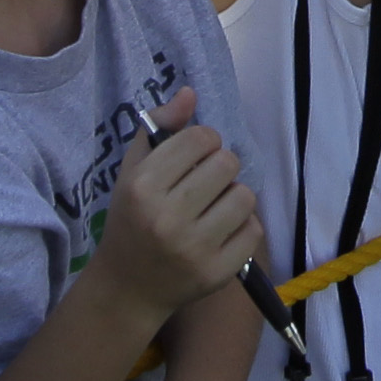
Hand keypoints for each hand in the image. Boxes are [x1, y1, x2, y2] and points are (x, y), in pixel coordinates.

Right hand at [90, 91, 258, 322]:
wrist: (127, 287)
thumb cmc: (131, 220)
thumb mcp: (132, 172)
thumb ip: (160, 128)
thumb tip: (190, 93)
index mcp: (142, 186)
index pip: (200, 138)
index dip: (203, 142)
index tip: (194, 157)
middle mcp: (166, 217)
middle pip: (227, 163)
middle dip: (221, 167)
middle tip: (206, 183)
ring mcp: (194, 248)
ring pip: (245, 196)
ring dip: (234, 196)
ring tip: (215, 207)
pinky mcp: (216, 272)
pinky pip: (253, 230)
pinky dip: (242, 227)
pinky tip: (221, 232)